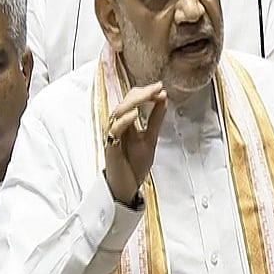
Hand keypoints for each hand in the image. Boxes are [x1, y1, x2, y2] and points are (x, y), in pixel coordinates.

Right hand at [103, 82, 167, 205]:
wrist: (127, 186)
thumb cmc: (133, 163)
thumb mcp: (150, 137)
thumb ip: (155, 119)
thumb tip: (163, 98)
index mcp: (126, 122)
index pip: (132, 100)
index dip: (145, 92)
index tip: (160, 87)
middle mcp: (117, 126)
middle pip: (124, 103)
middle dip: (141, 93)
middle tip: (156, 87)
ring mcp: (112, 136)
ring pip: (118, 113)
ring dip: (134, 102)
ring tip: (148, 95)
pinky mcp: (110, 147)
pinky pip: (114, 131)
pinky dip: (123, 121)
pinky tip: (134, 114)